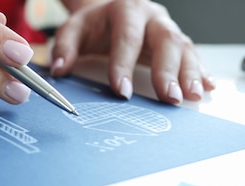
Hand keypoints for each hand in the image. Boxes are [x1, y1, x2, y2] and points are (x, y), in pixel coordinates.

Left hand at [52, 0, 215, 103]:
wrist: (108, 12)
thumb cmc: (92, 25)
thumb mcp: (73, 29)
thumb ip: (65, 48)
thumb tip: (58, 70)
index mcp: (125, 11)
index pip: (126, 38)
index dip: (124, 65)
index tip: (120, 91)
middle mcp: (152, 17)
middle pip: (166, 40)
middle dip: (168, 70)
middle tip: (169, 97)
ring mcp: (168, 28)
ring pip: (185, 47)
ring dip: (190, 73)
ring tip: (190, 97)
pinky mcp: (178, 41)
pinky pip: (193, 54)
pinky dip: (200, 72)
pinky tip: (205, 88)